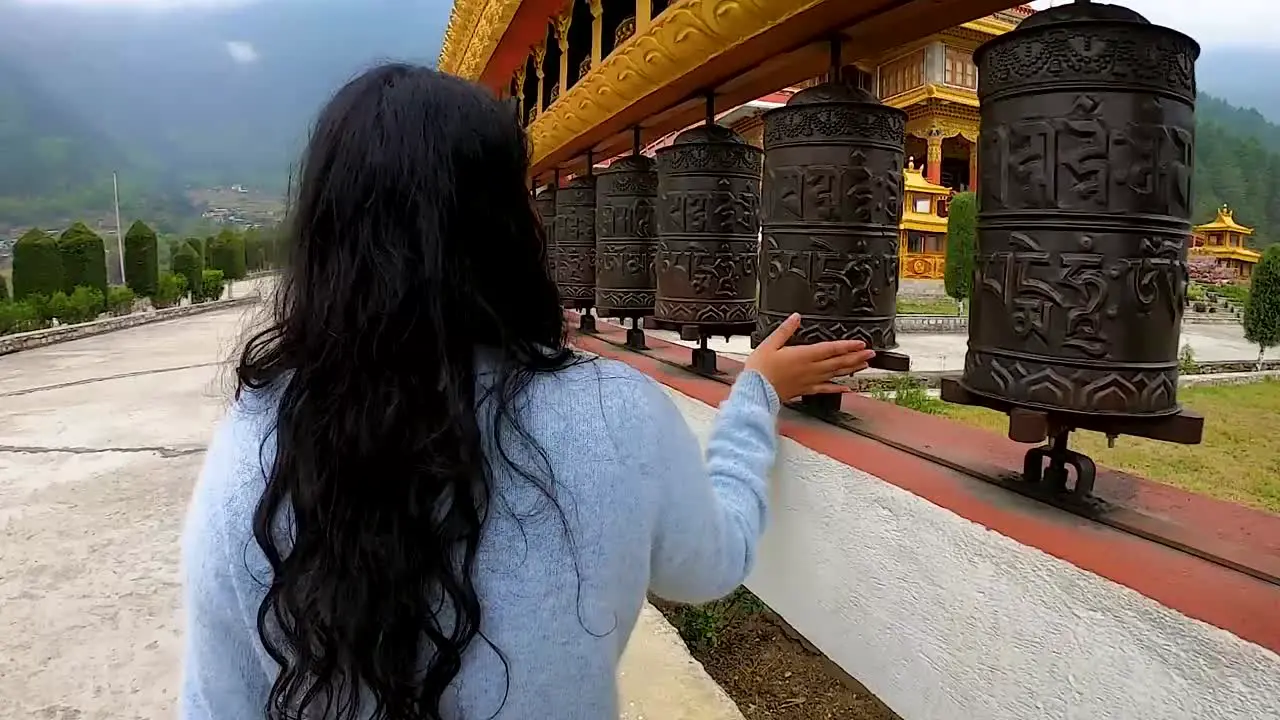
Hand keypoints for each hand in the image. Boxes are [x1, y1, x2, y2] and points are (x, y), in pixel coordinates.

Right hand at [744, 313, 876, 400]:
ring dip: (851, 369)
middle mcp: (810, 369)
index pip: (831, 349)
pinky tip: (847, 388)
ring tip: (864, 365)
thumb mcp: (770, 343)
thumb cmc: (760, 369)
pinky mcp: (805, 390)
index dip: (847, 346)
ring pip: (835, 374)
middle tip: (871, 354)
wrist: (755, 391)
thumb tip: (796, 317)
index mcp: (803, 355)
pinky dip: (838, 389)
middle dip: (856, 357)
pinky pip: (825, 389)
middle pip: (838, 362)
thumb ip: (785, 330)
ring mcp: (810, 381)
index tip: (860, 343)